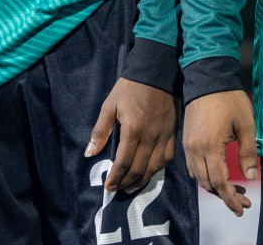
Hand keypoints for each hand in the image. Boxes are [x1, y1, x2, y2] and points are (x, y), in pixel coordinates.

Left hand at [86, 78, 176, 193]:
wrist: (156, 72)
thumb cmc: (130, 88)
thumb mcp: (110, 105)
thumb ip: (100, 131)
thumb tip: (89, 153)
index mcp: (133, 129)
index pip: (124, 162)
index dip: (116, 177)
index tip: (108, 186)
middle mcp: (150, 136)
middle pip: (139, 168)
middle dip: (126, 182)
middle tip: (118, 189)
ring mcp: (164, 135)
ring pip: (155, 166)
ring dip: (142, 180)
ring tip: (132, 186)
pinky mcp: (173, 132)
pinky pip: (167, 157)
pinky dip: (158, 168)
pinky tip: (150, 171)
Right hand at [183, 90, 256, 216]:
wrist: (206, 78)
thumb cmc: (229, 99)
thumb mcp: (246, 124)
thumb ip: (248, 152)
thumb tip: (250, 177)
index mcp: (210, 146)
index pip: (219, 182)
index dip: (230, 198)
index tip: (242, 208)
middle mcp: (195, 149)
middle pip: (207, 184)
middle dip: (225, 197)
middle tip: (243, 202)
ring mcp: (188, 146)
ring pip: (198, 178)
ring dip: (215, 188)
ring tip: (235, 191)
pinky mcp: (186, 141)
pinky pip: (193, 167)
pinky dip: (205, 176)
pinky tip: (219, 175)